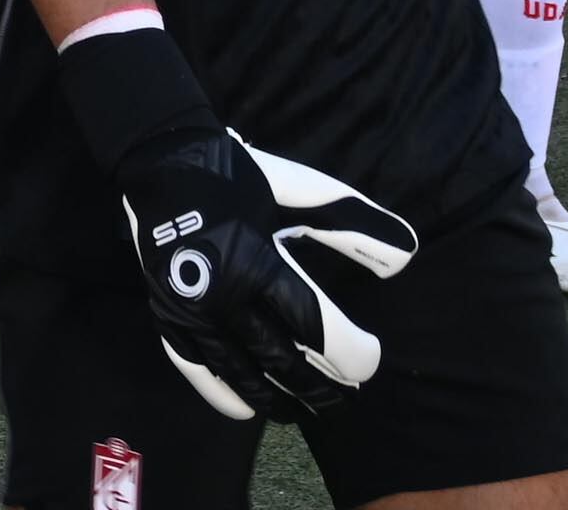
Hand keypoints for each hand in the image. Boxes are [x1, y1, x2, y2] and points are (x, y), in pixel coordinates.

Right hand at [118, 128, 416, 422]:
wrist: (160, 159)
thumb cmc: (237, 174)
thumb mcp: (300, 190)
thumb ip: (354, 223)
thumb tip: (408, 254)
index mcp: (258, 262)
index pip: (317, 328)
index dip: (352, 353)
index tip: (371, 359)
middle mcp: (224, 295)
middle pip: (283, 360)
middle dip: (322, 385)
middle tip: (346, 396)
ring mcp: (192, 311)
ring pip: (242, 373)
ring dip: (279, 397)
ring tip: (306, 409)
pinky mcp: (169, 315)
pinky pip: (197, 368)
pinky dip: (223, 394)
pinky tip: (248, 408)